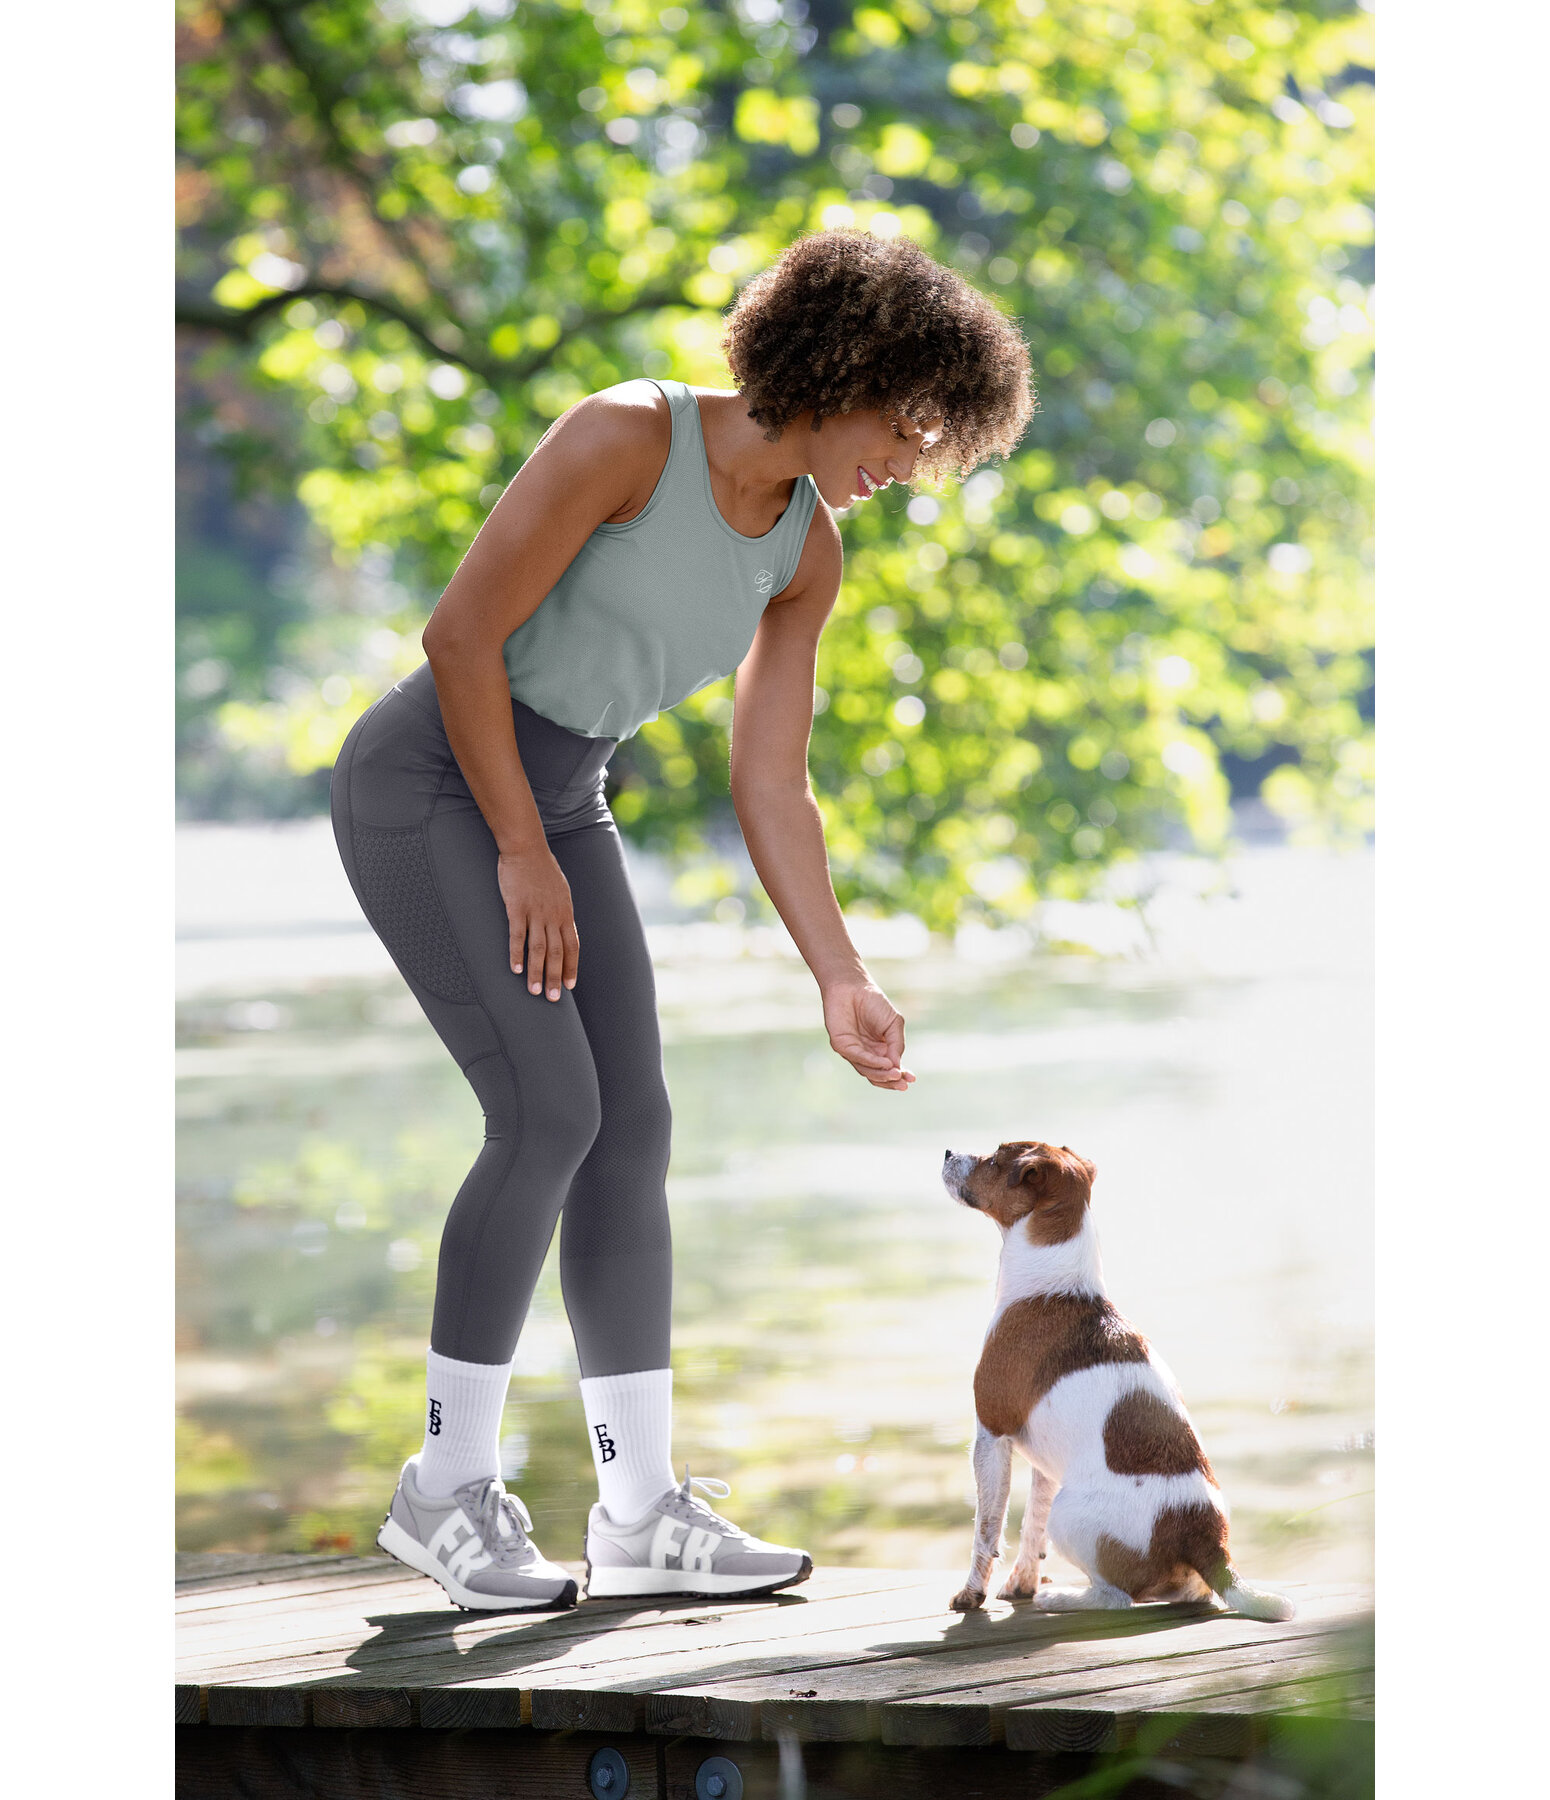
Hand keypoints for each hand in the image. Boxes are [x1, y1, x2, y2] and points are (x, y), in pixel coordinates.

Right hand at [497, 847, 578, 1000]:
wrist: (526, 849)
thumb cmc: (543, 869)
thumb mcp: (560, 891)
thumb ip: (561, 911)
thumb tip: (562, 927)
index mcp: (565, 912)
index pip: (572, 946)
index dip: (571, 967)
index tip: (569, 985)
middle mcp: (553, 915)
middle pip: (556, 952)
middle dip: (555, 977)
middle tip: (552, 998)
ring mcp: (535, 912)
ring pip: (538, 949)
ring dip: (537, 972)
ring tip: (534, 991)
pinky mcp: (517, 908)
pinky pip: (517, 935)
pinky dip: (516, 954)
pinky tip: (515, 969)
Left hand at [821, 980, 915, 1090]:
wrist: (853, 986)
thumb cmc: (874, 1003)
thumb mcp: (894, 1024)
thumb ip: (896, 1044)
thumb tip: (898, 1066)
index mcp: (879, 1050)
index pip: (889, 1069)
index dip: (900, 1075)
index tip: (912, 1079)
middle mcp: (865, 1054)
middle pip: (878, 1075)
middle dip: (891, 1081)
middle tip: (903, 1084)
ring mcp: (852, 1051)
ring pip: (867, 1071)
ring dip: (882, 1074)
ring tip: (895, 1073)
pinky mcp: (841, 1045)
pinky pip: (857, 1058)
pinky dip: (871, 1062)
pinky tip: (885, 1063)